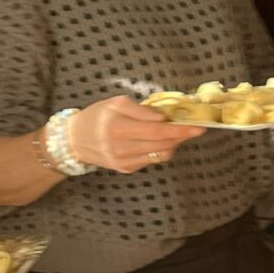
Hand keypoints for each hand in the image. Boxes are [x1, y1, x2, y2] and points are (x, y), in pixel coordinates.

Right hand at [68, 96, 203, 174]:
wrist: (74, 140)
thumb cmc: (97, 116)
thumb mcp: (114, 103)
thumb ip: (140, 109)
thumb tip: (163, 117)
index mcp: (118, 128)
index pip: (157, 131)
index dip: (180, 129)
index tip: (198, 126)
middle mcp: (121, 148)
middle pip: (162, 144)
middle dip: (181, 136)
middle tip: (193, 127)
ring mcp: (124, 162)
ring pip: (160, 155)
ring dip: (172, 143)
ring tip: (173, 132)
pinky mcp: (126, 169)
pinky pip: (151, 160)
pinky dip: (159, 150)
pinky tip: (156, 140)